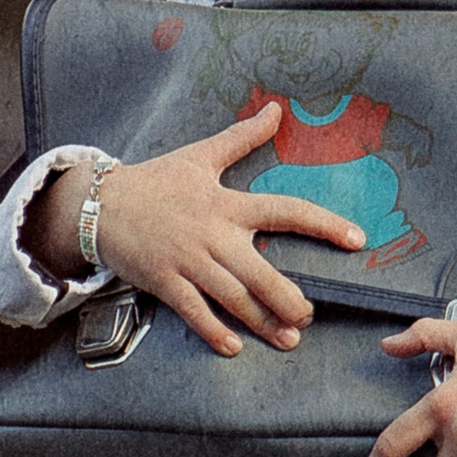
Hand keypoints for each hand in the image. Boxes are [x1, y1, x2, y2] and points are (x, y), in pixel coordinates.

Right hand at [30, 105, 365, 355]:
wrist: (101, 203)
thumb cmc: (156, 180)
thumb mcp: (201, 155)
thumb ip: (242, 137)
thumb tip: (275, 109)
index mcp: (227, 202)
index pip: (286, 210)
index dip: (324, 224)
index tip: (356, 240)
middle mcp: (212, 233)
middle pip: (261, 270)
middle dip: (288, 298)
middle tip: (309, 315)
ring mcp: (188, 260)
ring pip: (233, 297)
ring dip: (262, 321)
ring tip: (288, 338)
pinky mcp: (165, 281)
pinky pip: (194, 311)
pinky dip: (214, 331)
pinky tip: (234, 347)